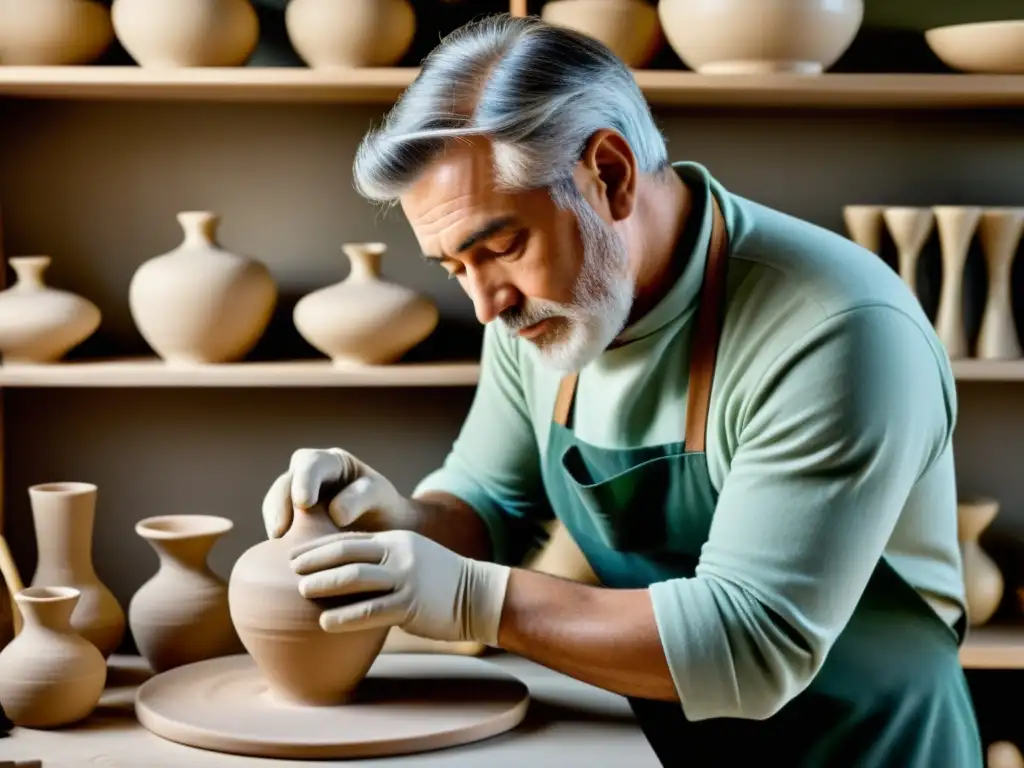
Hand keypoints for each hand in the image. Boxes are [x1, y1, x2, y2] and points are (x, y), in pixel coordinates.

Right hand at [262, 448, 417, 538]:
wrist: (385, 529)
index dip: (304, 480)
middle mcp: (308, 476)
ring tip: (278, 545)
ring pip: (275, 506)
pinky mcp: (291, 521)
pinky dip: (279, 540)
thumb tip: (335, 514)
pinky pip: (279, 527)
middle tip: (280, 531)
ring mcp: (296, 498)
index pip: (311, 463)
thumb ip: (361, 497)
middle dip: (279, 506)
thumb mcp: (380, 496)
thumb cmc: (384, 506)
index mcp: (331, 462)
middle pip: (285, 484)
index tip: (304, 502)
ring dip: (274, 525)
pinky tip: (282, 556)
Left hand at [288, 529, 510, 645]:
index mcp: (396, 540)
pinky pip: (371, 610)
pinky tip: (326, 623)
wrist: (480, 596)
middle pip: (347, 552)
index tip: (294, 555)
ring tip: (303, 591)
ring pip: (356, 578)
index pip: (350, 539)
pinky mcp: (411, 605)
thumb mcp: (412, 559)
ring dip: (325, 584)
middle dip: (315, 560)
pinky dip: (345, 617)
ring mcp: (406, 579)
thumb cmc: (441, 582)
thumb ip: (382, 563)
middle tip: (290, 570)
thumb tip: (343, 574)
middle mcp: (399, 554)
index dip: (319, 546)